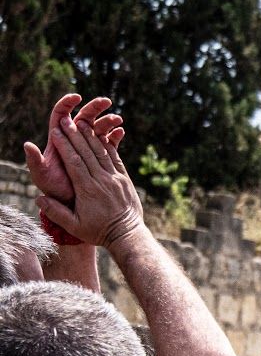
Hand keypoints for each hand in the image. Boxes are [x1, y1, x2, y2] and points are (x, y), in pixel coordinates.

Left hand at [23, 95, 123, 204]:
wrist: (73, 204)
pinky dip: (115, 136)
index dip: (68, 104)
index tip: (77, 97)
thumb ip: (35, 160)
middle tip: (106, 101)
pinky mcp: (100, 157)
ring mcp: (88, 148)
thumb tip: (27, 145)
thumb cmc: (55, 190)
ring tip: (117, 119)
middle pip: (83, 117)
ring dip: (108, 121)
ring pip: (97, 128)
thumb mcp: (42, 175)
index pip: (61, 115)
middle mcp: (73, 141)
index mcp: (58, 140)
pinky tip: (122, 131)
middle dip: (94, 107)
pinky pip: (108, 143)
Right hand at [33, 113, 142, 247]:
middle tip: (65, 119)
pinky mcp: (125, 180)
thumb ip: (56, 212)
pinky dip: (108, 146)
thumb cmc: (99, 231)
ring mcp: (115, 179)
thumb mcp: (74, 226)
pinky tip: (102, 135)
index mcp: (87, 189)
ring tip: (82, 122)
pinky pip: (115, 158)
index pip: (74, 161)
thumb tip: (38, 199)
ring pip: (101, 152)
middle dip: (74, 134)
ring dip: (91, 136)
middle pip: (87, 152)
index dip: (64, 145)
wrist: (128, 235)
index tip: (55, 131)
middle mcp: (102, 180)